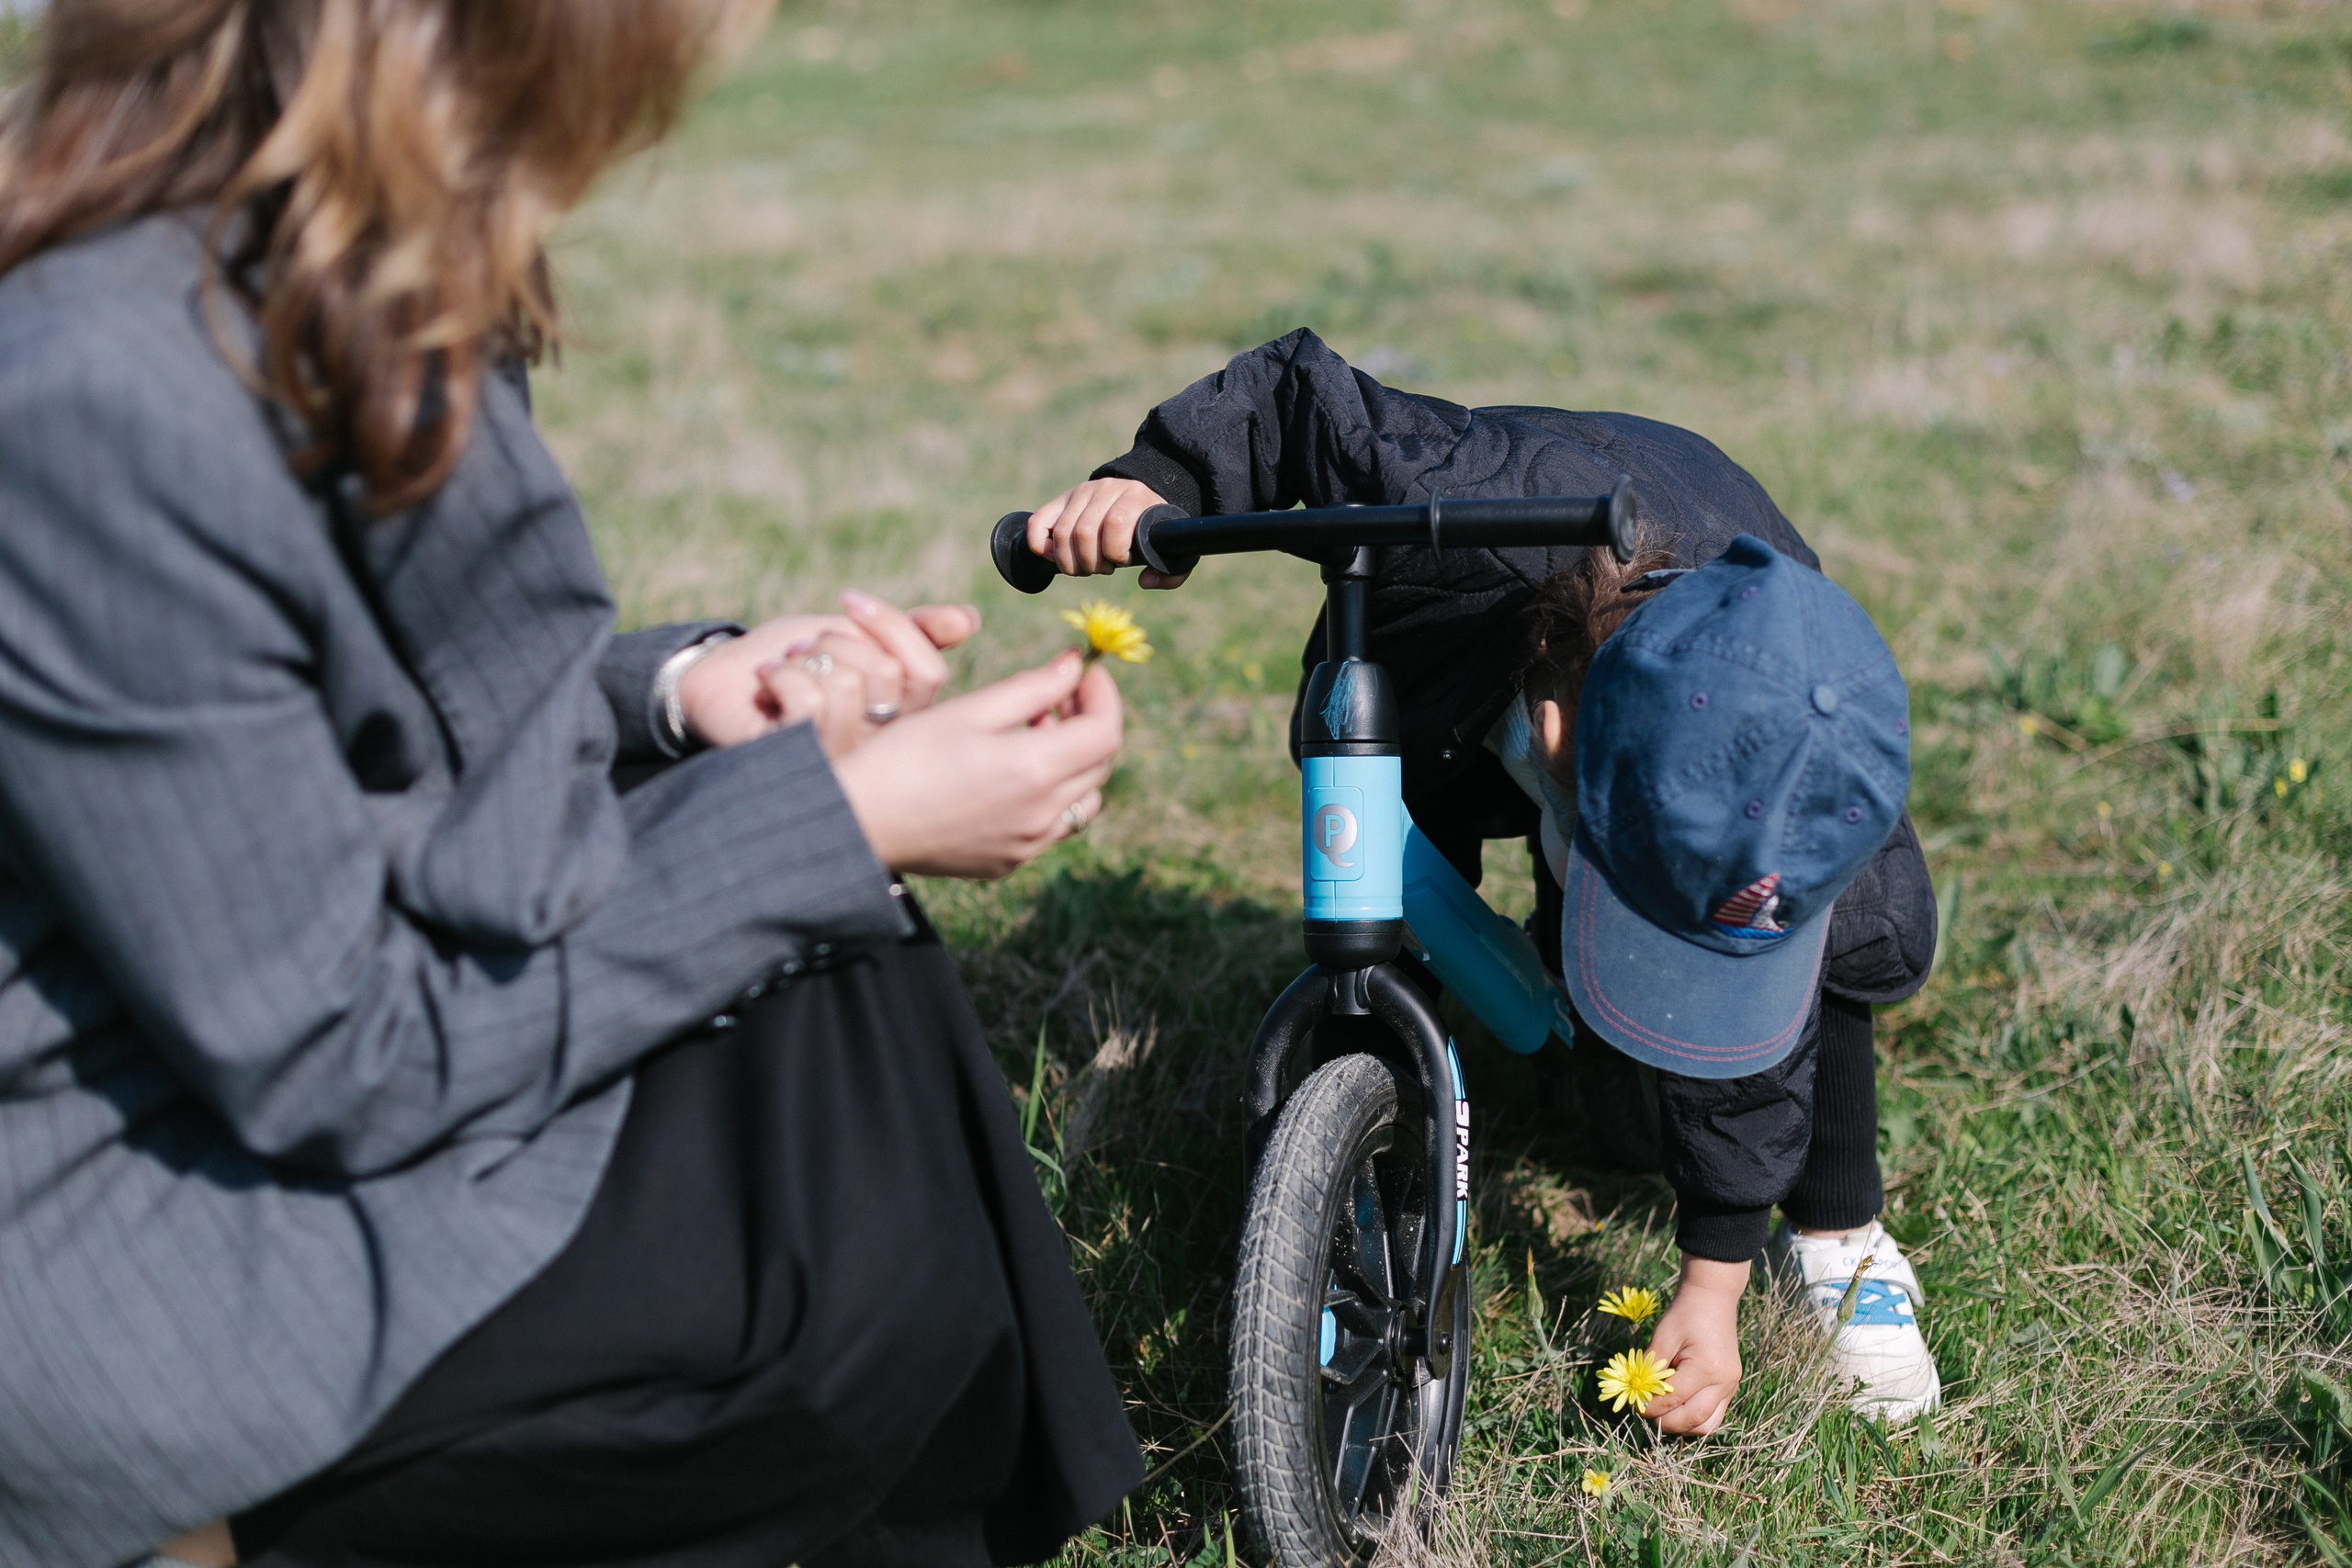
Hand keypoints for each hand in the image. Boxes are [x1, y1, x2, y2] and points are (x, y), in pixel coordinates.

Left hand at [679, 593, 980, 753]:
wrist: (727, 675)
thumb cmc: (796, 658)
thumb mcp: (857, 636)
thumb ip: (913, 633)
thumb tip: (969, 620)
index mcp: (900, 722)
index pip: (928, 673)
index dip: (892, 626)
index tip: (851, 599)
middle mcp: (876, 750)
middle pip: (886, 675)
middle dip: (837, 639)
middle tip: (807, 650)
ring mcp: (838, 762)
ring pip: (848, 686)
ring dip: (807, 658)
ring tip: (786, 668)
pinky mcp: (795, 763)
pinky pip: (808, 701)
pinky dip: (781, 674)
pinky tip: (767, 684)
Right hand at [833, 651, 1121, 877]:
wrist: (855, 823)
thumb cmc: (903, 757)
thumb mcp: (967, 710)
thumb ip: (1032, 688)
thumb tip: (1074, 667)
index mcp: (1034, 770)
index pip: (1106, 731)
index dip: (1103, 695)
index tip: (1083, 672)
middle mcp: (1041, 816)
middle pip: (1099, 764)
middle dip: (1088, 722)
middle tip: (1056, 695)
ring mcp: (1027, 846)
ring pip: (1083, 799)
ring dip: (1072, 761)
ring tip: (1030, 734)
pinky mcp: (1007, 863)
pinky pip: (1052, 827)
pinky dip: (1049, 796)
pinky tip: (1008, 775)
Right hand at [1026, 478, 1190, 588]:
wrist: (1137, 501)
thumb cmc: (1152, 533)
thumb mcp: (1171, 550)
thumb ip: (1171, 573)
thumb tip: (1145, 581)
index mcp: (1135, 496)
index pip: (1116, 522)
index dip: (1115, 552)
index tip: (1120, 561)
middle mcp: (1105, 489)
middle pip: (1083, 532)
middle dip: (1090, 563)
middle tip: (1101, 569)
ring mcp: (1080, 492)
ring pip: (1061, 533)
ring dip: (1069, 562)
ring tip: (1084, 566)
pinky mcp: (1061, 500)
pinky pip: (1038, 523)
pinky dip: (1041, 546)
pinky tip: (1056, 556)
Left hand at [1640, 1256, 1747, 1436]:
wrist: (1712, 1298)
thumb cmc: (1685, 1314)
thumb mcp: (1663, 1336)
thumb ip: (1651, 1368)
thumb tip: (1638, 1394)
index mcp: (1707, 1368)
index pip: (1674, 1400)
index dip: (1651, 1406)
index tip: (1634, 1404)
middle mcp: (1724, 1382)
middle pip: (1694, 1420)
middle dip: (1666, 1423)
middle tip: (1645, 1413)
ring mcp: (1731, 1386)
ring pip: (1707, 1424)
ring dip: (1682, 1426)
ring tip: (1661, 1414)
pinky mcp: (1730, 1387)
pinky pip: (1713, 1415)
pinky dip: (1694, 1419)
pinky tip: (1677, 1409)